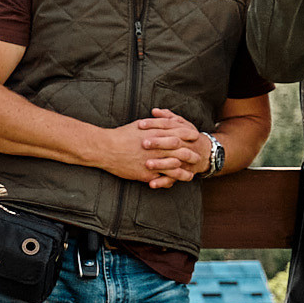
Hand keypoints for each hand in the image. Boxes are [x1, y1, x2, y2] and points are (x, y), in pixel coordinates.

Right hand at [86, 110, 202, 186]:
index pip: (179, 134)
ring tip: (191, 174)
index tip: (195, 137)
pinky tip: (174, 183)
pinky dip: (169, 181)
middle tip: (197, 157)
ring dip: (184, 172)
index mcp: (156, 134)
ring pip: (174, 168)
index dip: (188, 136)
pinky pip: (162, 179)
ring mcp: (153, 162)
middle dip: (191, 155)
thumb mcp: (140, 125)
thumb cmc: (122, 135)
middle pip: (181, 152)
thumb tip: (164, 119)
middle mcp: (157, 148)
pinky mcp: (147, 174)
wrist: (106, 149)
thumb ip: (155, 123)